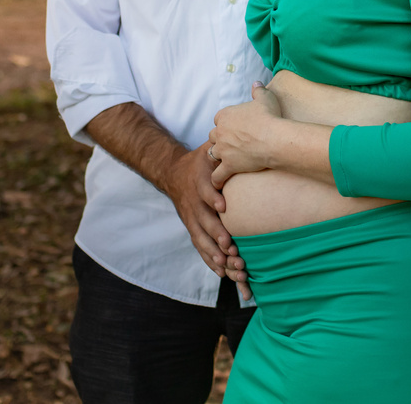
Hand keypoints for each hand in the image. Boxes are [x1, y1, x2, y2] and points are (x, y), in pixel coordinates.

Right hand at [160, 143, 249, 298]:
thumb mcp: (208, 150)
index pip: (204, 190)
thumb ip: (221, 148)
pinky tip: (221, 272)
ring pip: (201, 238)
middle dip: (216, 235)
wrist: (173, 173)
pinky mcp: (192, 228)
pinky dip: (209, 260)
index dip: (212, 198)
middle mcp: (193, 203)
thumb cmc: (200, 161)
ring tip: (229, 265)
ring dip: (215, 254)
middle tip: (230, 248)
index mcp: (199, 181)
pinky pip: (199, 247)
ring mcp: (191, 218)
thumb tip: (236, 137)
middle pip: (203, 221)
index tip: (223, 206)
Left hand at [209, 83, 282, 189]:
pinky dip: (216, 179)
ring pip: (212, 153)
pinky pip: (217, 175)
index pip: (218, 118)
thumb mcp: (265, 98)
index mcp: (226, 115)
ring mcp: (223, 150)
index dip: (225, 123)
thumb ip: (258, 90)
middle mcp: (220, 132)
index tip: (233, 127)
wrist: (274, 139)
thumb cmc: (270, 117)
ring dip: (217, 156)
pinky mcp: (228, 165)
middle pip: (212, 136)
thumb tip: (256, 83)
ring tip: (225, 160)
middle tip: (230, 143)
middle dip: (219, 139)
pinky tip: (218, 183)